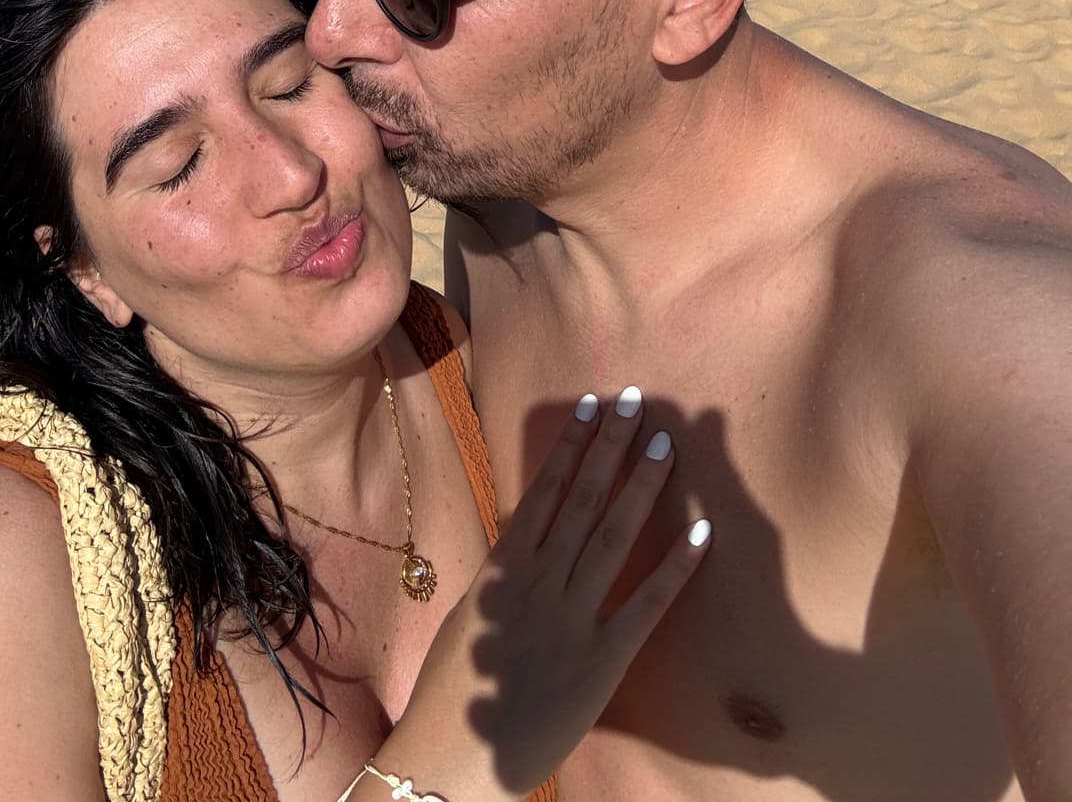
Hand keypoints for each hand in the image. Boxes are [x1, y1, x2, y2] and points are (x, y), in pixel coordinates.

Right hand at [364, 389, 708, 800]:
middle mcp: (538, 583)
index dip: (569, 445)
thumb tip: (521, 539)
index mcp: (504, 569)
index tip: (588, 405)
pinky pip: (645, 606)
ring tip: (663, 442)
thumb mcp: (473, 617)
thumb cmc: (457, 692)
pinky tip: (702, 533)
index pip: (543, 491)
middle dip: (607, 445)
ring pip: (611, 536)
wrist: (454, 758)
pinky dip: (675, 567)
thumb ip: (502, 577)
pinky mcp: (602, 660)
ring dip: (639, 485)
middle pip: (581, 499)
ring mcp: (571, 619)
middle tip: (632, 398)